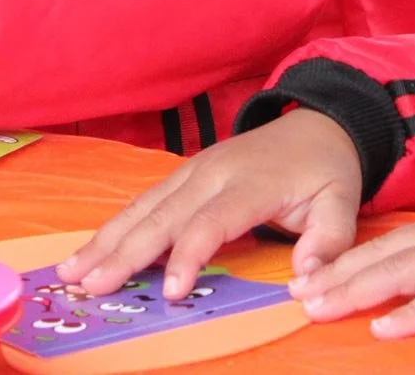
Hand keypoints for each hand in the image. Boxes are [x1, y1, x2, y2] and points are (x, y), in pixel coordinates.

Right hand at [58, 110, 363, 298]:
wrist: (318, 124)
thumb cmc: (327, 171)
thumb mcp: (343, 203)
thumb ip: (329, 240)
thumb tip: (305, 277)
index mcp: (251, 183)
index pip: (211, 222)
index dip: (188, 255)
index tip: (169, 291)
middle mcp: (214, 172)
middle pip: (163, 214)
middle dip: (124, 252)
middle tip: (89, 285)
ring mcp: (194, 168)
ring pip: (144, 205)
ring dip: (106, 239)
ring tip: (71, 271)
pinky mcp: (185, 172)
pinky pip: (145, 199)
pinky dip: (115, 225)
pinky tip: (91, 249)